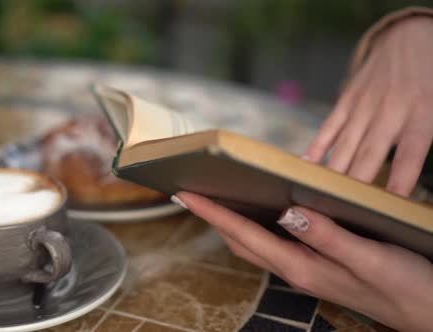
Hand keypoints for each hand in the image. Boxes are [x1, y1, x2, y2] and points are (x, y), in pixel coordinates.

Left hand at [175, 192, 432, 331]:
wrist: (427, 312)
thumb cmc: (405, 286)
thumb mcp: (368, 258)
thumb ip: (327, 236)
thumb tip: (286, 211)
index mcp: (301, 267)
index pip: (244, 235)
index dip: (212, 213)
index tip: (185, 194)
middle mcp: (295, 270)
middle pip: (240, 241)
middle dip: (212, 217)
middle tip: (190, 192)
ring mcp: (305, 270)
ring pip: (254, 244)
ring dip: (230, 222)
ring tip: (214, 199)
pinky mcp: (317, 267)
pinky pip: (274, 245)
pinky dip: (256, 227)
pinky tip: (260, 212)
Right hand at [305, 17, 432, 196]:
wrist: (408, 38)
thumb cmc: (431, 79)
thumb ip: (428, 137)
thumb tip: (420, 176)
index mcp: (421, 114)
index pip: (408, 156)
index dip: (398, 181)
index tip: (388, 207)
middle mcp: (390, 111)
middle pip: (369, 155)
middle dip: (355, 186)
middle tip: (342, 211)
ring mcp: (363, 105)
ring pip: (345, 145)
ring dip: (332, 173)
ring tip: (319, 198)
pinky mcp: (346, 100)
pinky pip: (329, 127)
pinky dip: (316, 147)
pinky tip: (305, 165)